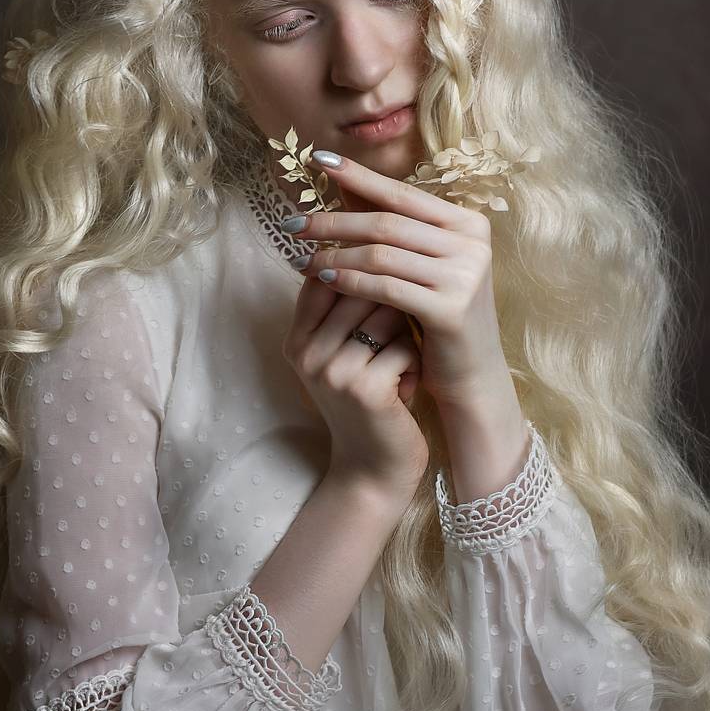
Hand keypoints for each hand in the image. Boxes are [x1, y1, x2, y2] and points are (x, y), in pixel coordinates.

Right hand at [283, 270, 428, 504]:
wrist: (372, 468)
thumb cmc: (368, 400)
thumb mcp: (342, 354)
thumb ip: (344, 308)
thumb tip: (368, 241)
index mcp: (295, 340)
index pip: (324, 275)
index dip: (361, 268)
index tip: (386, 278)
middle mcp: (307, 353)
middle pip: (360, 288)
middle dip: (389, 304)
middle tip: (392, 340)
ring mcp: (332, 370)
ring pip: (386, 313)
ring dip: (403, 335)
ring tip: (395, 366)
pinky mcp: (364, 388)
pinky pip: (405, 345)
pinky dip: (414, 363)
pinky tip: (404, 389)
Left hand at [287, 151, 507, 407]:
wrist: (472, 372)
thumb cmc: (438, 313)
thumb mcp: (419, 263)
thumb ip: (389, 225)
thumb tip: (341, 182)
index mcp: (468, 223)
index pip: (401, 194)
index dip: (358, 176)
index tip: (317, 160)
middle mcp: (472, 243)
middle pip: (386, 223)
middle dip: (333, 222)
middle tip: (292, 223)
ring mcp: (465, 275)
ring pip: (382, 255)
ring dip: (334, 256)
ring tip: (302, 260)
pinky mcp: (451, 308)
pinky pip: (386, 287)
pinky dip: (350, 282)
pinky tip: (324, 281)